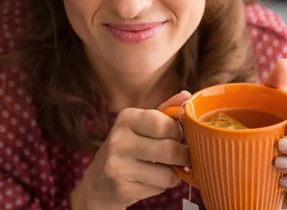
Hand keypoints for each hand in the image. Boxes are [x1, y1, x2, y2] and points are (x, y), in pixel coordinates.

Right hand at [71, 92, 190, 209]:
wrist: (99, 182)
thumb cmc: (129, 146)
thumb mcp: (143, 124)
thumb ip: (166, 110)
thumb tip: (187, 96)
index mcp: (126, 118)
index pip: (164, 124)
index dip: (178, 132)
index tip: (177, 136)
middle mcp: (119, 140)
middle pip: (169, 150)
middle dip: (183, 156)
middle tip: (182, 157)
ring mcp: (118, 166)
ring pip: (167, 173)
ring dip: (174, 174)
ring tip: (166, 169)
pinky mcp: (122, 189)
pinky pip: (159, 188)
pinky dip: (162, 186)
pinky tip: (151, 180)